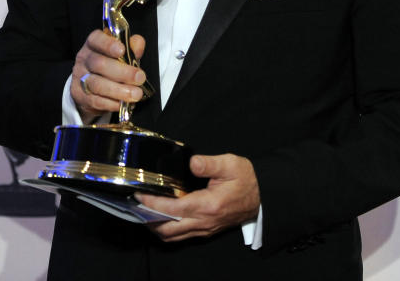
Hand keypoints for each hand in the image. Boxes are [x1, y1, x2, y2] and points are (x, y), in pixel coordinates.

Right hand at [71, 30, 145, 122]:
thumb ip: (131, 47)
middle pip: (99, 64)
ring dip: (119, 90)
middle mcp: (84, 59)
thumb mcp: (122, 53)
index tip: (122, 50)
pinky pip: (96, 100)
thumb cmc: (111, 65)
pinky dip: (112, 103)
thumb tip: (138, 44)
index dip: (108, 44)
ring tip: (136, 94)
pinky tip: (123, 103)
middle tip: (140, 78)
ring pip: (97, 84)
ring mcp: (80, 78)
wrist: (91, 87)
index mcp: (93, 44)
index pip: (96, 39)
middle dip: (122, 72)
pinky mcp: (80, 96)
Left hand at [135, 154, 260, 242]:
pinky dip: (167, 229)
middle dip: (148, 219)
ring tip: (145, 211)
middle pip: (167, 229)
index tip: (139, 196)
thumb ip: (209, 163)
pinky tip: (162, 216)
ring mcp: (204, 229)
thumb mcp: (231, 164)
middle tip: (136, 205)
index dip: (152, 204)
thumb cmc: (247, 180)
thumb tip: (192, 162)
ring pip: (172, 236)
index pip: (172, 209)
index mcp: (208, 205)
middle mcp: (204, 221)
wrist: (262, 197)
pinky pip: (181, 236)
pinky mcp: (206, 230)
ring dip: (156, 227)